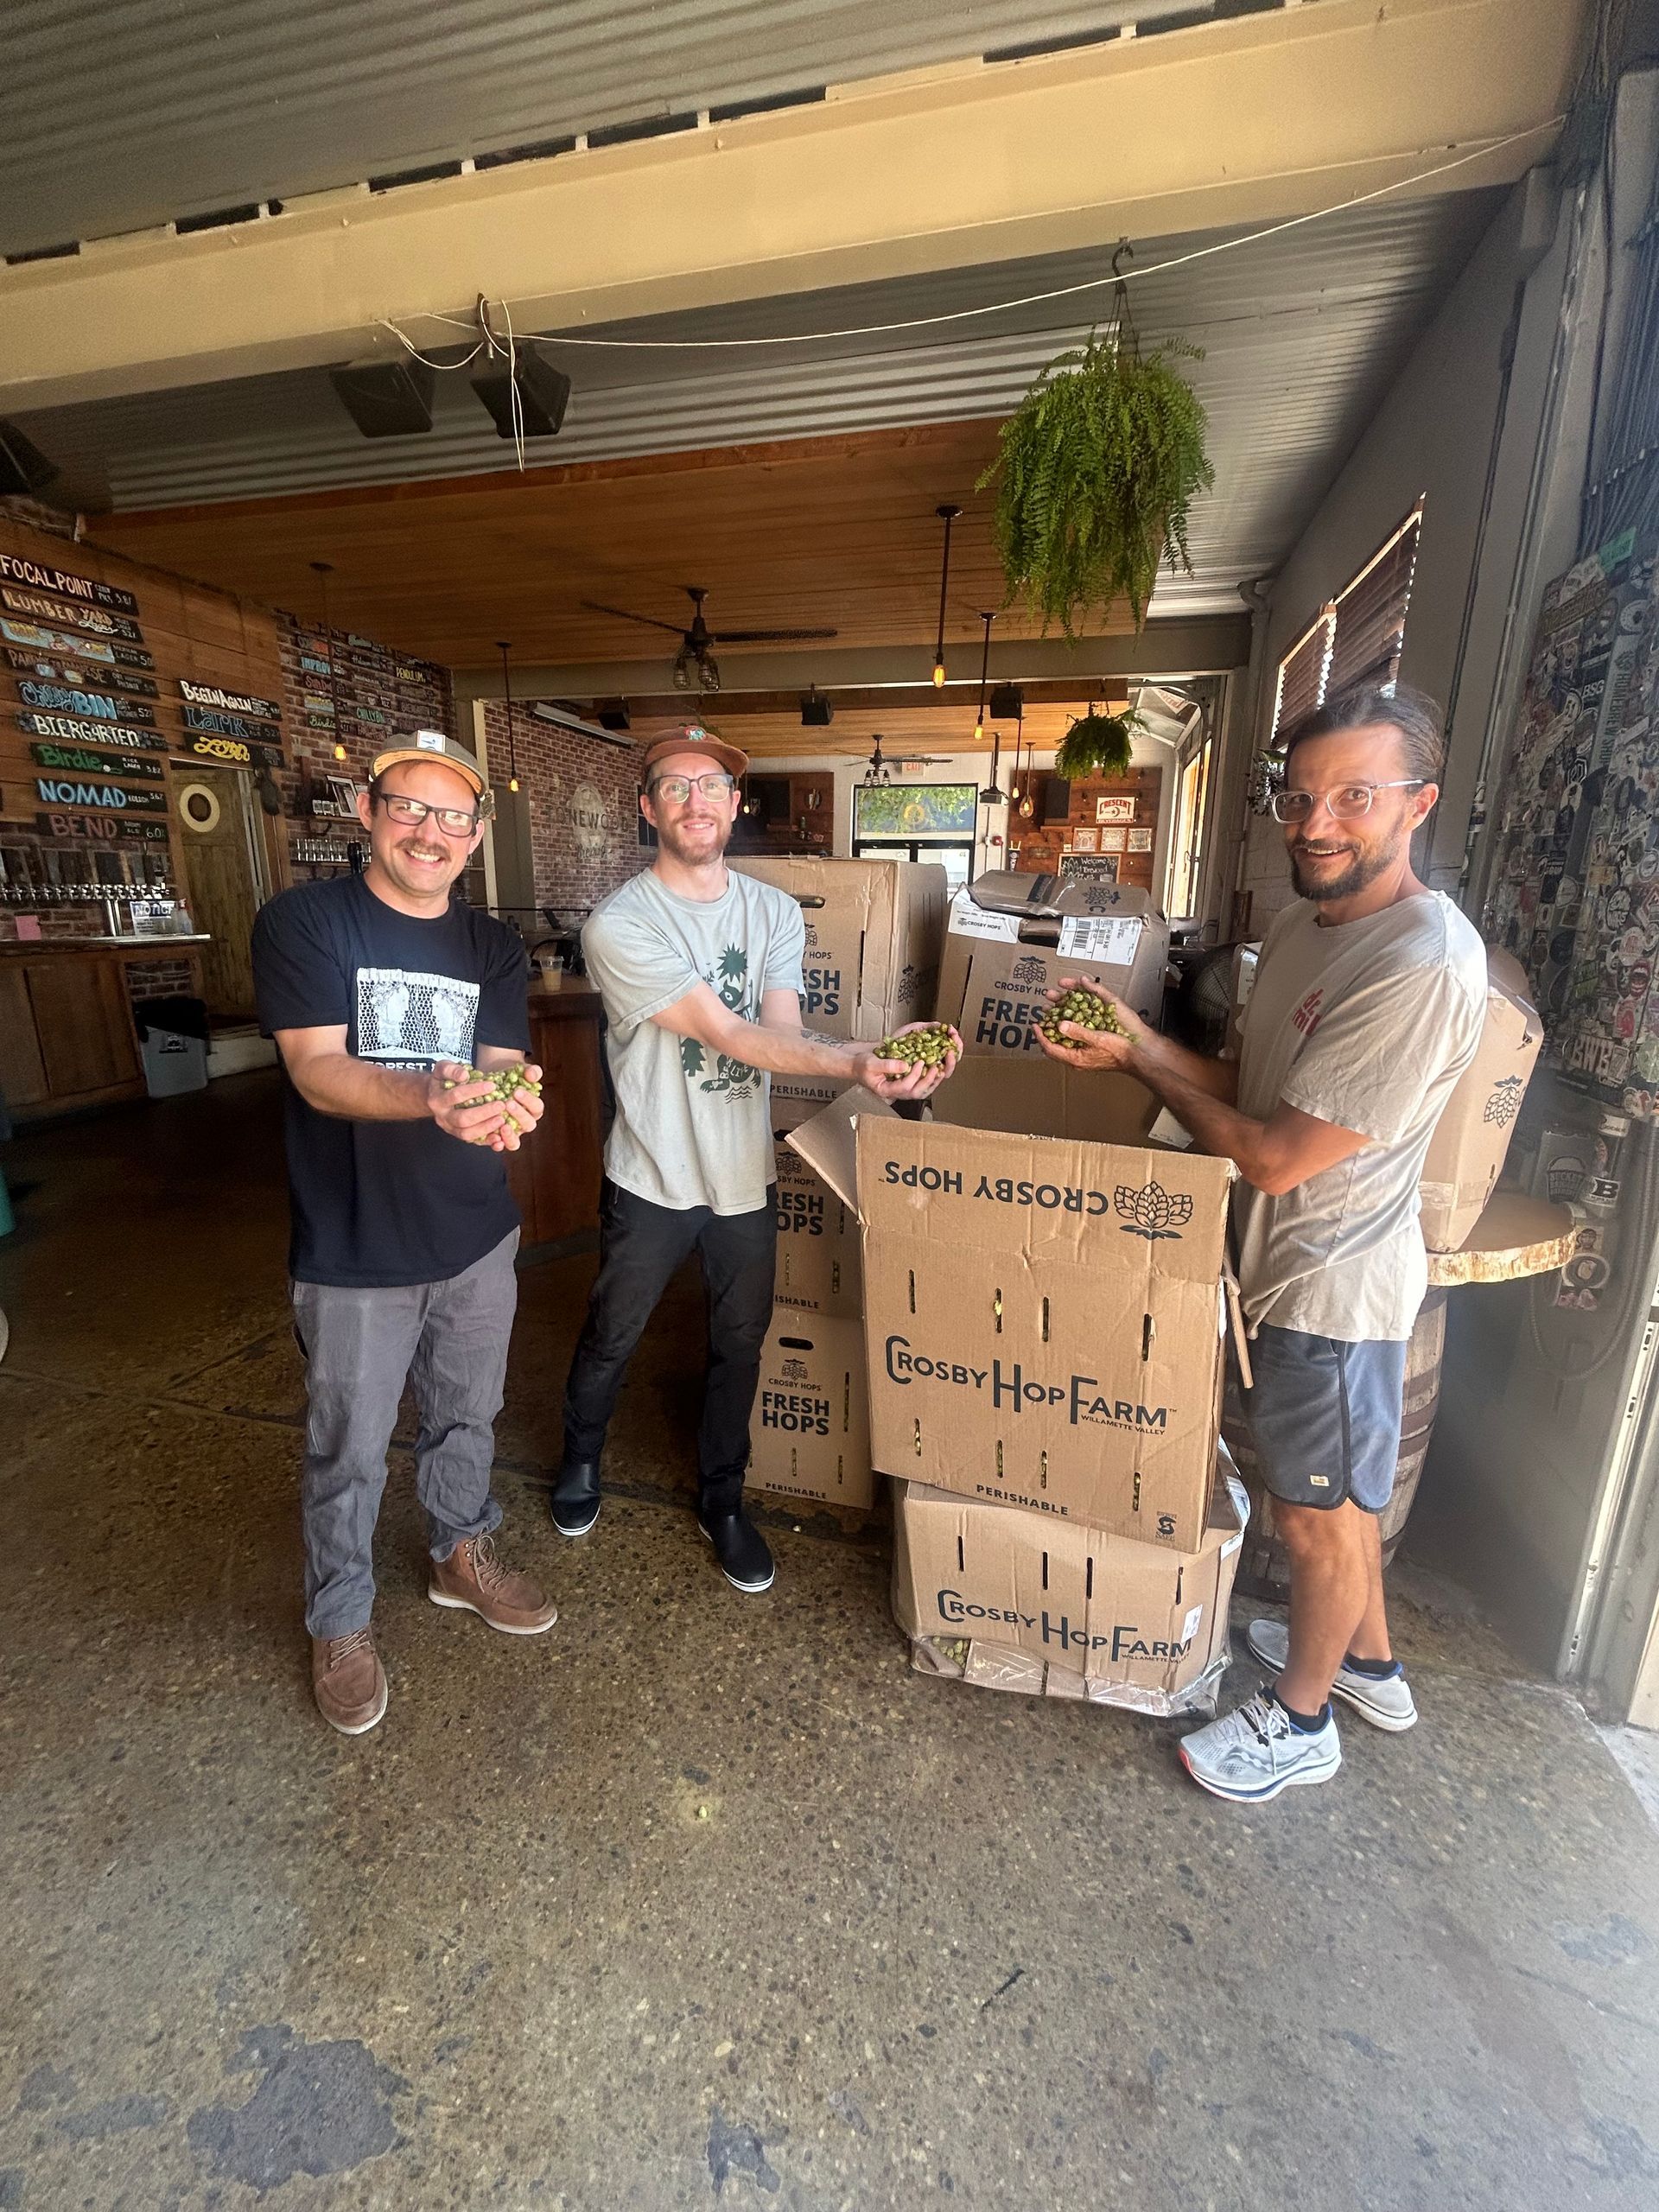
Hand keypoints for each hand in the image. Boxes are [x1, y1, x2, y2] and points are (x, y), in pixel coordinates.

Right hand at [426, 1061, 542, 1151]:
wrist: (434, 1095)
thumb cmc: (443, 1079)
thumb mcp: (443, 1068)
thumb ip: (451, 1069)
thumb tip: (464, 1075)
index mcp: (437, 1100)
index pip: (456, 1096)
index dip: (474, 1090)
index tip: (492, 1085)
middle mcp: (442, 1117)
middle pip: (462, 1119)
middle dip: (483, 1112)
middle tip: (501, 1105)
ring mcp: (450, 1129)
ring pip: (467, 1134)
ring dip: (486, 1128)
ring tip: (502, 1119)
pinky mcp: (459, 1135)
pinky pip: (473, 1142)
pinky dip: (487, 1141)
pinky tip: (500, 1137)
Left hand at [492, 1063, 544, 1152]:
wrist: (493, 1083)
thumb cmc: (510, 1078)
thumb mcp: (521, 1071)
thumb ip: (531, 1071)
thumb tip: (532, 1074)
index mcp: (533, 1109)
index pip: (537, 1107)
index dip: (529, 1100)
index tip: (516, 1091)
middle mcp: (524, 1123)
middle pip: (528, 1125)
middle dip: (519, 1115)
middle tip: (508, 1103)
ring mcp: (511, 1132)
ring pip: (515, 1142)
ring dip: (510, 1136)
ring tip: (503, 1125)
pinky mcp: (497, 1137)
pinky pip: (499, 1145)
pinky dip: (497, 1144)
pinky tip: (493, 1138)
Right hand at [856, 1022, 963, 1102]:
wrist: (859, 1064)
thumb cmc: (862, 1065)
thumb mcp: (870, 1063)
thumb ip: (887, 1065)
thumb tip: (904, 1066)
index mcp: (886, 1090)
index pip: (905, 1087)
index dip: (914, 1075)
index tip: (919, 1062)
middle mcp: (897, 1092)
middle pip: (918, 1092)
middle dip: (929, 1080)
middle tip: (936, 1067)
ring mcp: (903, 1088)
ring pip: (923, 1090)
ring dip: (934, 1080)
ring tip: (941, 1067)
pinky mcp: (907, 1081)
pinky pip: (923, 1083)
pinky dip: (932, 1076)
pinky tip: (938, 1065)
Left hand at [1034, 979, 1140, 1073]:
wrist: (1136, 1057)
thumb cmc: (1119, 1050)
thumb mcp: (1098, 1038)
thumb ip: (1078, 1032)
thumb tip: (1061, 1025)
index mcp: (1076, 1058)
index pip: (1050, 1048)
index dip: (1041, 1036)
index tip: (1035, 1024)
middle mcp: (1077, 1060)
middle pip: (1054, 1048)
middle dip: (1046, 1033)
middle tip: (1042, 1020)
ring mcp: (1083, 1058)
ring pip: (1063, 1046)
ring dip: (1056, 1032)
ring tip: (1052, 1019)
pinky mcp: (1089, 1055)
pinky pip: (1072, 1044)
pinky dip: (1068, 1034)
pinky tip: (1070, 1024)